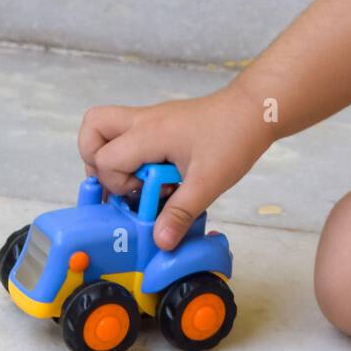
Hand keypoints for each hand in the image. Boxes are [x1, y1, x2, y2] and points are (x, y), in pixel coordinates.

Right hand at [78, 87, 272, 249]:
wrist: (256, 109)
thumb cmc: (234, 137)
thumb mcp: (209, 182)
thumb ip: (181, 212)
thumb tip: (159, 241)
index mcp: (150, 132)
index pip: (104, 158)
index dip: (115, 183)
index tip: (143, 194)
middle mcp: (144, 120)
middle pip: (93, 127)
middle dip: (95, 160)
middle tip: (123, 183)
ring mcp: (153, 119)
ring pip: (109, 127)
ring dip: (114, 157)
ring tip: (140, 180)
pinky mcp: (163, 123)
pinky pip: (131, 135)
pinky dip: (134, 155)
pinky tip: (160, 175)